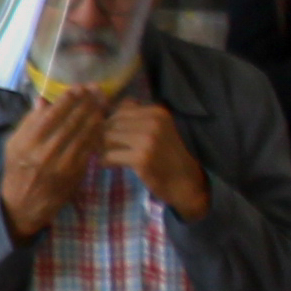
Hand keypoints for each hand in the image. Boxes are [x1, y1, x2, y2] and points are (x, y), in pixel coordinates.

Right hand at [1, 82, 110, 237]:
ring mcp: (61, 165)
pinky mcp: (74, 174)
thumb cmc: (18, 170)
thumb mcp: (14, 144)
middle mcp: (44, 153)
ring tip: (101, 104)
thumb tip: (44, 100)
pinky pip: (88, 150)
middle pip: (70, 122)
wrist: (24, 204)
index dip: (67, 99)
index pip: (51, 115)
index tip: (77, 88)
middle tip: (96, 91)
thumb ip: (29, 122)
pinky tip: (101, 125)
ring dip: (94, 117)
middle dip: (85, 104)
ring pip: (82, 135)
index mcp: (27, 143)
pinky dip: (96, 135)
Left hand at [99, 97, 207, 216]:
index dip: (111, 121)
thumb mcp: (158, 130)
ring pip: (108, 137)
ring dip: (103, 148)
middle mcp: (154, 122)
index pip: (121, 108)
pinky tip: (109, 165)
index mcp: (158, 112)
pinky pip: (110, 155)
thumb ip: (137, 117)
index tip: (112, 134)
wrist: (186, 183)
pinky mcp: (141, 158)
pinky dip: (106, 161)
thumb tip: (109, 106)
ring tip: (107, 155)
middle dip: (104, 135)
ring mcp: (148, 140)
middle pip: (112, 122)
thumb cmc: (168, 156)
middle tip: (104, 147)